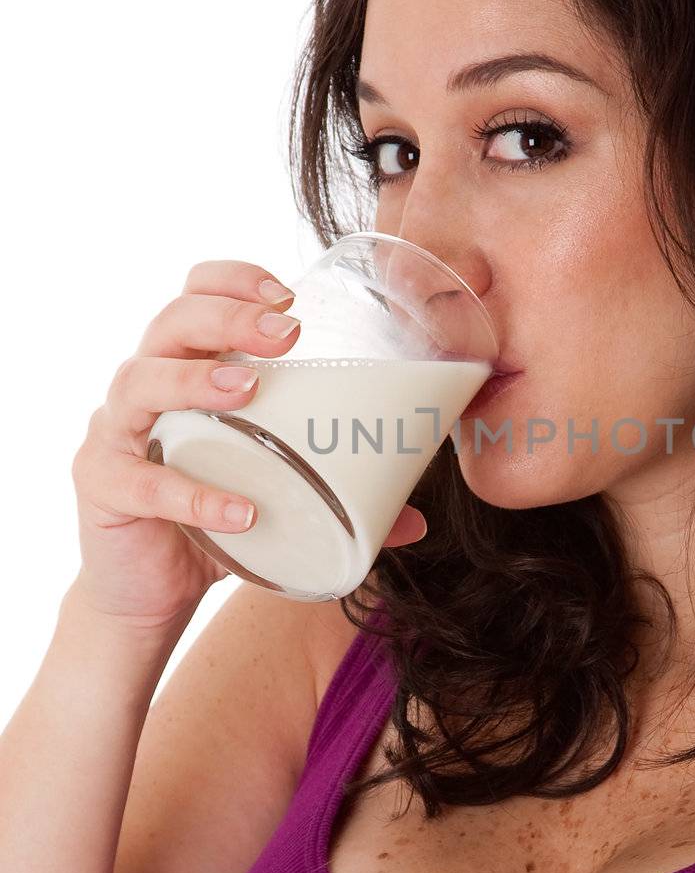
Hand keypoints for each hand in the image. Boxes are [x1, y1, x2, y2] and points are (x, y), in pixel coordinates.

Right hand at [69, 260, 308, 628]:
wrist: (148, 592)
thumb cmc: (211, 520)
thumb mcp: (274, 497)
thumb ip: (337, 498)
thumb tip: (415, 519)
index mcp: (187, 368)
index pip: (195, 294)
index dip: (234, 280)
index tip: (288, 294)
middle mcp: (144, 387)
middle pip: (170, 322)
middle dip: (227, 316)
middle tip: (286, 334)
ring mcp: (116, 433)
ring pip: (138, 381)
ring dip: (194, 378)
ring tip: (248, 388)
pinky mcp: (102, 488)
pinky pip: (140, 483)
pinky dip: (191, 494)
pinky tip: (240, 511)